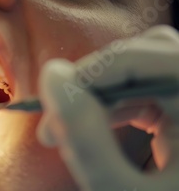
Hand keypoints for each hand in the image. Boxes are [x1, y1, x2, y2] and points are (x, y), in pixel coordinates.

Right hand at [37, 25, 178, 190]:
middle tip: (54, 126)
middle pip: (138, 58)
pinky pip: (143, 93)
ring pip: (139, 72)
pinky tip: (91, 131)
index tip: (49, 109)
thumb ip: (85, 136)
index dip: (86, 74)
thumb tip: (52, 77)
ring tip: (66, 130)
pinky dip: (111, 107)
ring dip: (97, 96)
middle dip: (88, 86)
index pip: (137, 58)